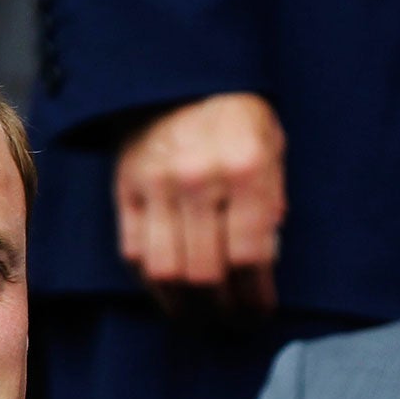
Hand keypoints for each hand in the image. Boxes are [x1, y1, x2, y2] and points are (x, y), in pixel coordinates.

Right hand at [114, 93, 285, 314]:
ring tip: (202, 318)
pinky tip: (172, 294)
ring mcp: (156, 185)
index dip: (255, 296)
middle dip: (223, 309)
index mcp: (245, 169)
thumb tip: (267, 260)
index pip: (249, 256)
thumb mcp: (273, 147)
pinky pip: (134, 253)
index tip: (260, 312)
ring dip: (185, 307)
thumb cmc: (238, 118)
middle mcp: (198, 179)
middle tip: (233, 322)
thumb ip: (273, 201)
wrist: (182, 76)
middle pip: (206, 273)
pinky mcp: (126, 188)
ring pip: (166, 272)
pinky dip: (152, 284)